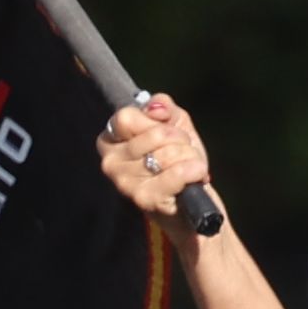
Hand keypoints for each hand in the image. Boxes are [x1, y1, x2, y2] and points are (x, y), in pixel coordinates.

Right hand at [96, 93, 215, 226]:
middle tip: (182, 152)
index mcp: (110, 141)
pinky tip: (196, 175)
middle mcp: (110, 163)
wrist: (192, 202)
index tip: (166, 129)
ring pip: (168, 153)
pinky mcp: (144, 200)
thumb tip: (157, 108)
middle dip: (180, 140)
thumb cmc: (177, 159)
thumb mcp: (173, 123)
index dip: (154, 120)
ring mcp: (125, 183)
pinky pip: (176, 173)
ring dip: (189, 157)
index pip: (126, 117)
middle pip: (155, 134)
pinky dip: (194, 170)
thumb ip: (163, 106)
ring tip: (188, 168)